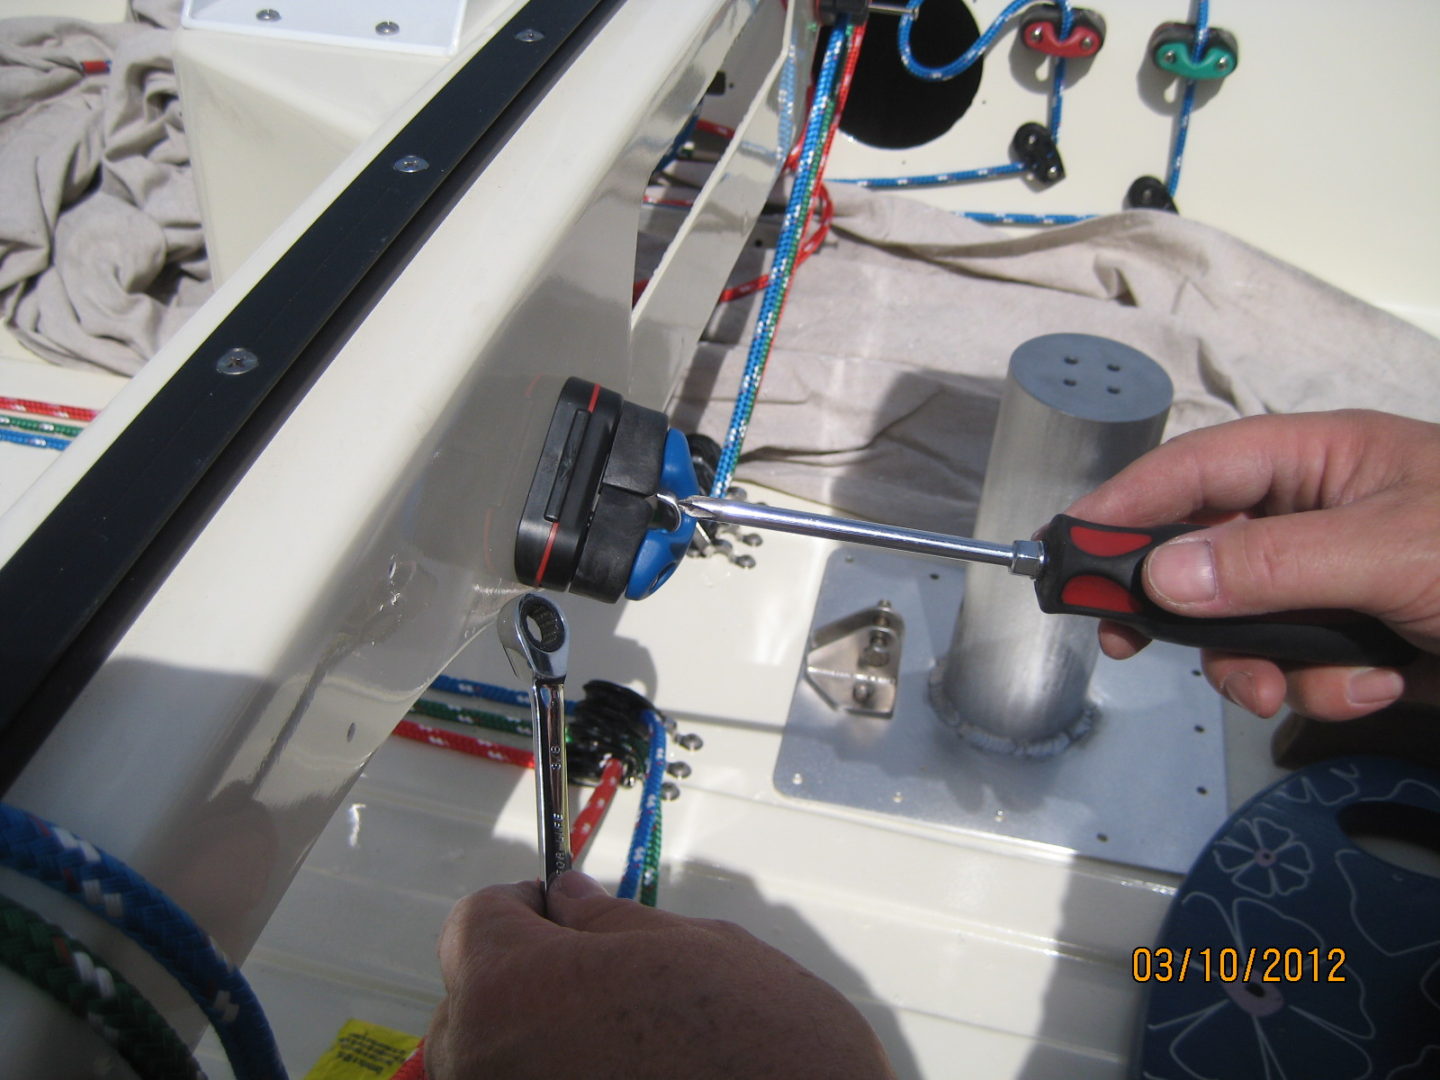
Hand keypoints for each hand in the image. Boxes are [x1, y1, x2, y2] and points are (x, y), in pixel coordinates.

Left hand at [424, 871, 894, 1079]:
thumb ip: (607, 923)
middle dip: (533, 981)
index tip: (567, 913)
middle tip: (611, 982)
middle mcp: (484, 1066)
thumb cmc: (759, 1043)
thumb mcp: (690, 947)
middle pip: (477, 1000)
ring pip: (500, 1061)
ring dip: (547, 1044)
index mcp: (510, 990)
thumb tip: (568, 903)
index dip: (527, 908)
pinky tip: (631, 1077)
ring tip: (630, 1045)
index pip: (475, 922)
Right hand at [1065, 410, 1439, 720]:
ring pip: (1242, 628)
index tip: (1061, 545)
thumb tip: (1162, 578)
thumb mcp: (1393, 550)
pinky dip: (1326, 690)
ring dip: (1258, 668)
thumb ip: (1274, 563)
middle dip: (1179, 611)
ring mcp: (1331, 584)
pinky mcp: (1352, 642)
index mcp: (1319, 461)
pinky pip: (1297, 669)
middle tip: (1125, 642)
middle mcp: (1313, 517)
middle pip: (1202, 557)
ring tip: (1283, 691)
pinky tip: (1382, 685)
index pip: (1196, 470)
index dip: (1124, 503)